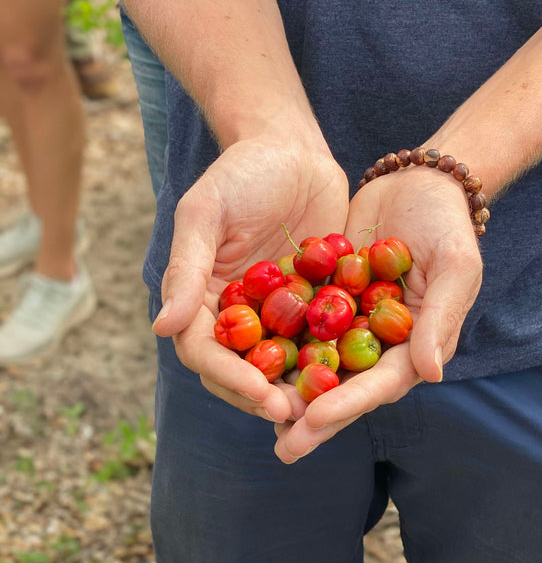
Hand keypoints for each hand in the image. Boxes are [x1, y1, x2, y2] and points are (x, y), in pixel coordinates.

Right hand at [153, 137, 348, 424]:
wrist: (293, 148)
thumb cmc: (241, 172)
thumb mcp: (206, 212)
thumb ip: (186, 268)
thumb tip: (163, 327)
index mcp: (201, 298)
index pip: (206, 351)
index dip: (230, 376)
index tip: (260, 392)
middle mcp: (238, 314)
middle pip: (243, 370)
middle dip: (265, 395)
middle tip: (296, 414)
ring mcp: (279, 314)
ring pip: (284, 365)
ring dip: (300, 389)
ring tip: (325, 409)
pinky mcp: (317, 306)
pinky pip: (324, 340)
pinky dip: (336, 361)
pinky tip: (358, 378)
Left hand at [273, 167, 482, 462]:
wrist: (419, 181)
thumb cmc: (447, 224)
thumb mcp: (454, 266)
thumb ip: (440, 319)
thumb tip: (430, 374)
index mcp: (415, 347)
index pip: (380, 385)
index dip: (347, 404)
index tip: (314, 420)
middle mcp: (381, 344)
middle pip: (345, 388)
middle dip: (314, 418)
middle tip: (284, 447)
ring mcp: (351, 323)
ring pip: (318, 365)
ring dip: (291, 392)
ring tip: (258, 416)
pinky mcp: (327, 299)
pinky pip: (300, 326)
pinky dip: (277, 344)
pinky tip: (244, 359)